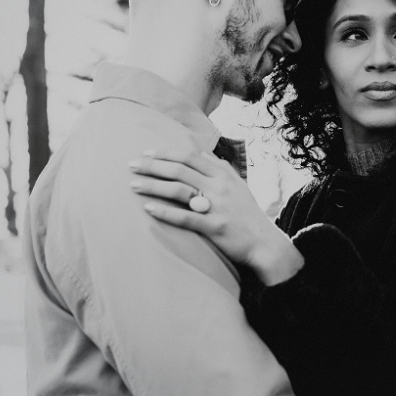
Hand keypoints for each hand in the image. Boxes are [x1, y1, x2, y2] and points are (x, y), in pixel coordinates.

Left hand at [129, 148, 303, 284]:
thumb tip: (203, 153)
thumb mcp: (238, 185)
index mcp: (223, 174)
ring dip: (153, 186)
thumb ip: (220, 168)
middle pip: (180, 169)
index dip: (165, 152)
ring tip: (133, 185)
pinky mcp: (214, 226)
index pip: (189, 156)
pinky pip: (185, 218)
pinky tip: (148, 209)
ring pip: (179, 190)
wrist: (265, 242)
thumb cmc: (247, 214)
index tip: (146, 152)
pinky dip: (165, 212)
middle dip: (152, 165)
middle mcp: (219, 186)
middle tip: (131, 165)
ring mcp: (217, 206)